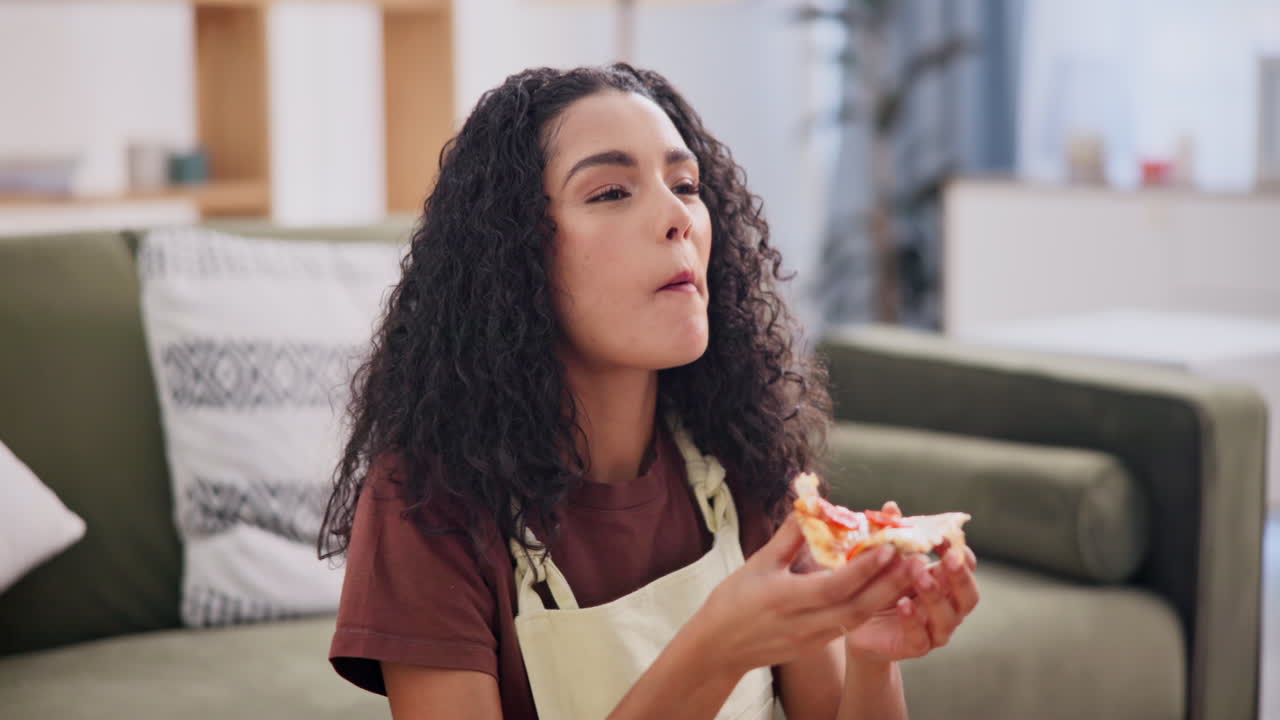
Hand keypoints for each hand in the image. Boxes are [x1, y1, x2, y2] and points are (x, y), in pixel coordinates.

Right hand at [693, 513, 915, 678]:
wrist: (718, 647)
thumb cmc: (733, 600)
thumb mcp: (757, 563)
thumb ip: (788, 536)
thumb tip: (810, 504)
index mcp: (785, 598)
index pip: (835, 585)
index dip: (865, 568)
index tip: (888, 546)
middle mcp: (803, 623)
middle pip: (857, 606)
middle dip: (890, 584)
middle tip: (915, 560)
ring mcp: (812, 638)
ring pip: (858, 618)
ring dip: (886, 597)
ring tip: (909, 573)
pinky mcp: (816, 645)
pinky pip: (849, 625)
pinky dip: (870, 607)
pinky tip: (887, 591)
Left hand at [844, 502, 979, 663]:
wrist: (856, 624)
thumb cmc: (879, 586)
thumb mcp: (885, 559)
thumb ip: (891, 535)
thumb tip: (890, 506)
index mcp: (946, 582)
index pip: (966, 567)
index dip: (960, 552)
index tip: (945, 536)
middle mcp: (949, 607)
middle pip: (968, 595)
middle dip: (960, 576)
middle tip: (949, 559)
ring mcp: (935, 629)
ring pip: (948, 617)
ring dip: (936, 595)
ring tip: (920, 576)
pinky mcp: (916, 646)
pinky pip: (920, 636)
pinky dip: (912, 620)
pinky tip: (902, 604)